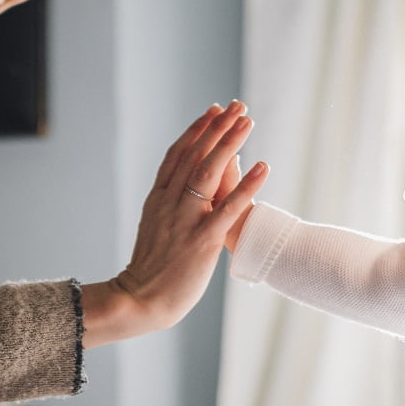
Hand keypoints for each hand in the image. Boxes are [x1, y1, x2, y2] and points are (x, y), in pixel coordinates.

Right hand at [80, 102, 268, 346]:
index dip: (197, 130)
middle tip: (236, 105)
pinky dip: (247, 185)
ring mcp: (185, 219)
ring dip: (229, 143)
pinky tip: (264, 166)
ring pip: (208, 172)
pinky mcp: (202, 240)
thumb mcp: (154, 228)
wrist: (140, 300)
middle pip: (194, 154)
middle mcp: (170, 202)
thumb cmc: (152, 270)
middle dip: (216, 127)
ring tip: (247, 121)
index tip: (213, 110)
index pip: (178, 154)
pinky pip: (228, 208)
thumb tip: (184, 186)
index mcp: (158, 199)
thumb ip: (168, 205)